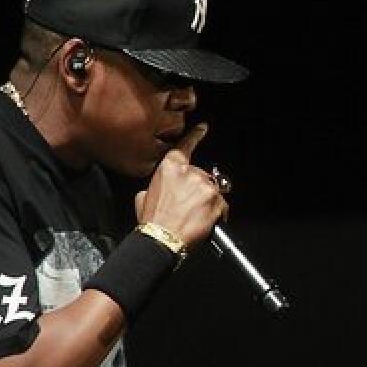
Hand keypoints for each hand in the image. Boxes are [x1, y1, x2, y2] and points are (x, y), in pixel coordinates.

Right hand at [134, 122, 227, 248]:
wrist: (163, 238)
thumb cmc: (153, 221)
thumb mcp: (144, 197)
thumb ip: (157, 186)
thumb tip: (160, 189)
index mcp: (169, 168)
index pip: (185, 147)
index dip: (195, 136)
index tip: (203, 128)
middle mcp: (188, 172)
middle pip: (201, 176)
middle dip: (198, 190)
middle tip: (189, 207)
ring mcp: (204, 185)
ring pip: (213, 191)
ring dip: (208, 202)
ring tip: (195, 217)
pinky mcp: (216, 199)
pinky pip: (222, 205)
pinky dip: (217, 214)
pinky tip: (204, 221)